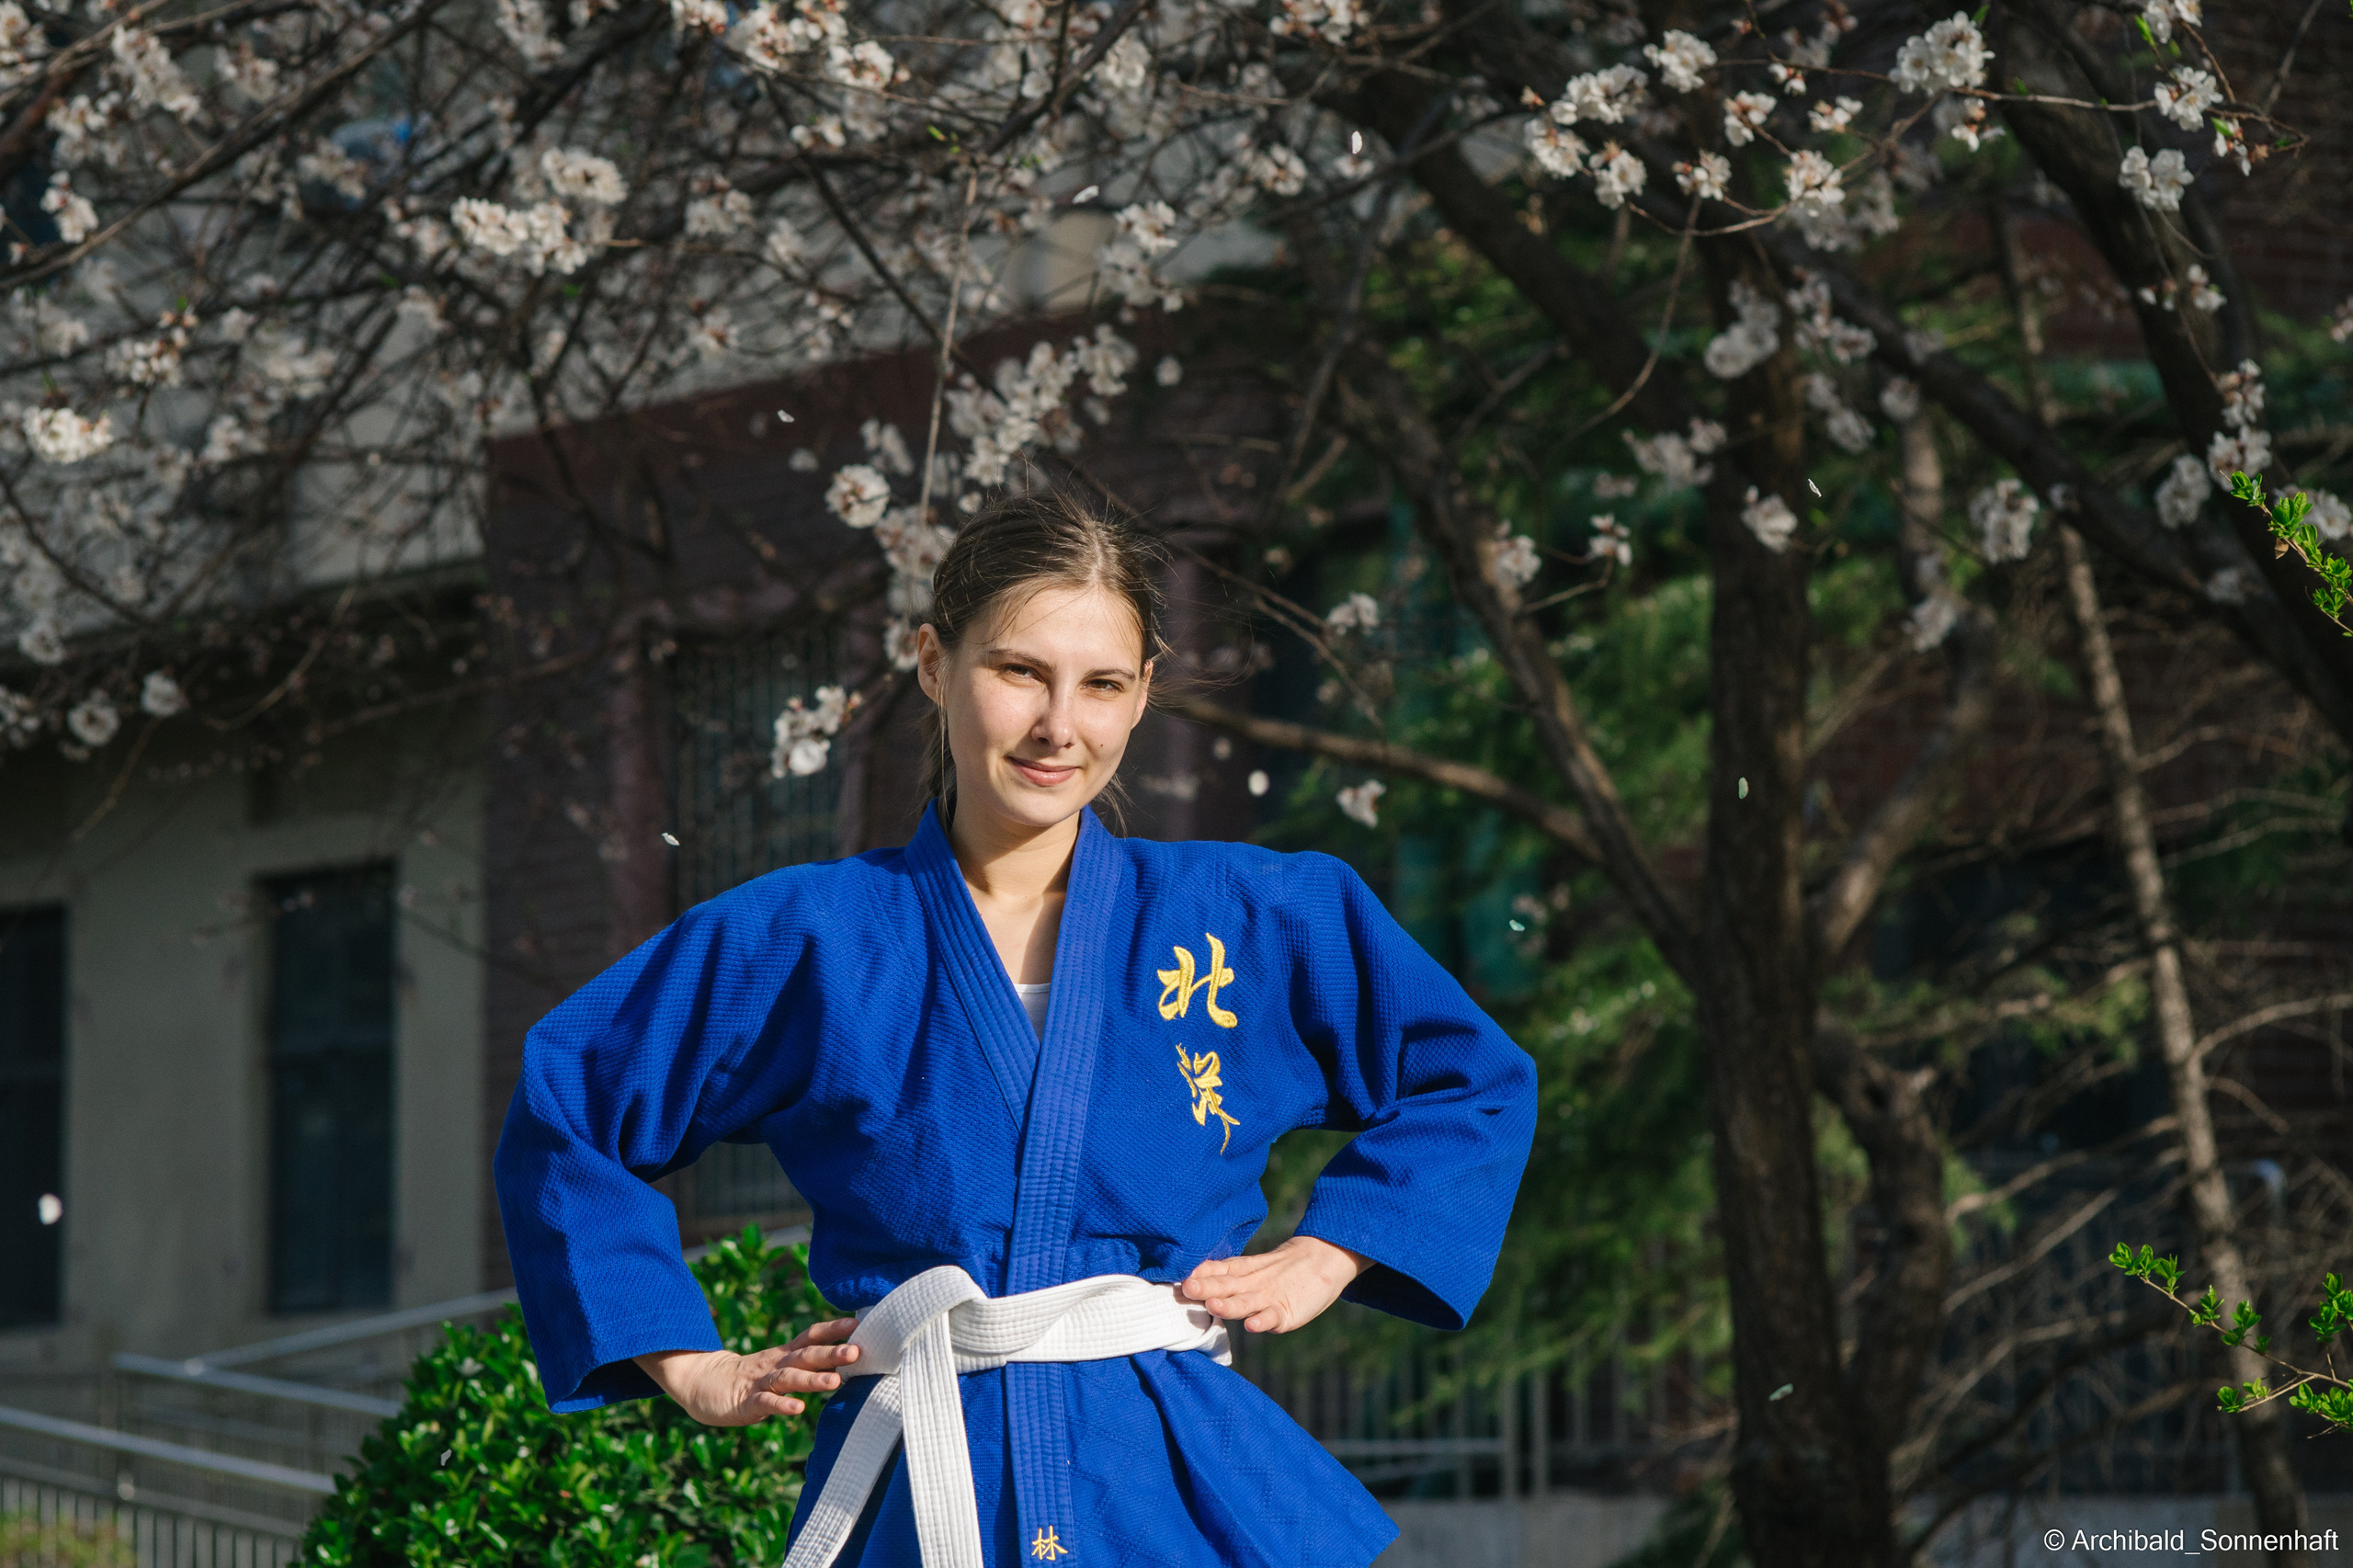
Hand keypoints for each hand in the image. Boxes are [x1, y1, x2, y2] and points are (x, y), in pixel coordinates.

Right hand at [632, 1316, 860, 1425]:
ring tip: (835, 1381)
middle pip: (805, 1355)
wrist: (701, 1383)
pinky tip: (799, 1409)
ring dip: (812, 1379)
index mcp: (783, 1354)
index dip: (833, 1330)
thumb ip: (803, 1364)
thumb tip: (842, 1362)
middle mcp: (774, 1364)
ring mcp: (759, 1382)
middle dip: (831, 1353)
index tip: (858, 1323)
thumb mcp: (776, 1366)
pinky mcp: (745, 1403)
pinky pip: (766, 1403)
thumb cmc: (748, 1377)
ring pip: (788, 1378)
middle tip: (857, 1351)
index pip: (810, 1336)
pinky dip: (782, 1405)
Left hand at [1179, 1236, 1370, 1333]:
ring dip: (1229, 1305)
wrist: (1323, 1258)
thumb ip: (1226, 1273)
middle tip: (1187, 1287)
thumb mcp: (1252, 1266)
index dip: (1200, 1274)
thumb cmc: (1280, 1268)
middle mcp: (1252, 1283)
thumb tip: (1192, 1276)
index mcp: (1242, 1271)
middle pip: (1226, 1285)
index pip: (1218, 1270)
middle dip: (1206, 1288)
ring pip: (1246, 1302)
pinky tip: (1252, 1325)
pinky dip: (1263, 1321)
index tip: (1180, 1276)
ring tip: (1213, 1305)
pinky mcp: (1287, 1312)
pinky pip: (1273, 1317)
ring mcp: (1269, 1298)